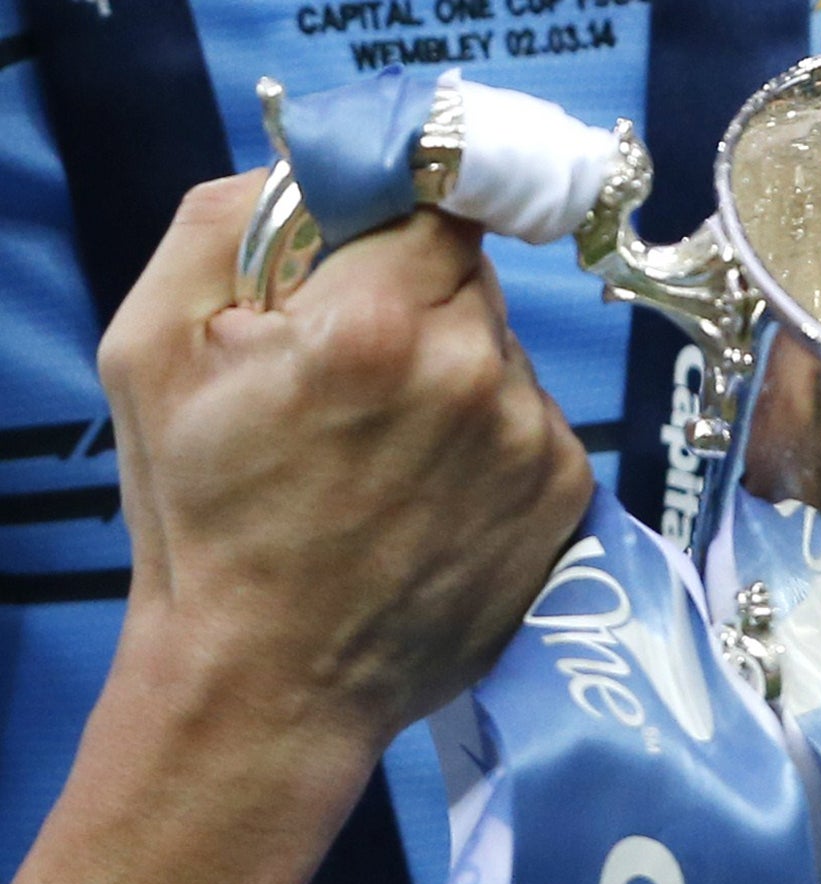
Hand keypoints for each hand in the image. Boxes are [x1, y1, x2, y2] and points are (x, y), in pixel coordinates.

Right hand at [98, 170, 592, 792]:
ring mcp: (535, 441)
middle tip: (349, 383)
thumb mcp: (155, 348)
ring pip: (503, 351)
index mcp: (378, 324)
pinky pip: (532, 422)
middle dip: (412, 304)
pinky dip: (489, 440)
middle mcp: (477, 374)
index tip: (364, 266)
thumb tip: (326, 169)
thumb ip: (230, 221)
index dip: (390, 229)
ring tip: (385, 458)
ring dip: (454, 376)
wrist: (275, 681)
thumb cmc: (206, 519)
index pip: (432, 200)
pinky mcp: (569, 497)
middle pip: (470, 276)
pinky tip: (429, 495)